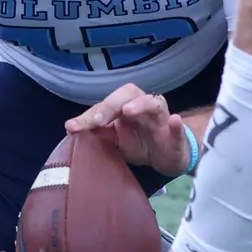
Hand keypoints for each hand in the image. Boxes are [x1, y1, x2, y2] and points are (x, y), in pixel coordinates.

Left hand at [65, 83, 191, 176]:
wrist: (166, 157)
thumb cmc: (138, 143)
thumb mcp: (115, 142)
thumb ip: (99, 136)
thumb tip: (72, 134)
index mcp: (125, 106)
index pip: (105, 105)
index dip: (88, 116)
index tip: (72, 127)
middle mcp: (143, 106)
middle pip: (129, 94)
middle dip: (111, 106)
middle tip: (97, 120)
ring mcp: (161, 119)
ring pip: (154, 103)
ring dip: (141, 105)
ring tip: (128, 111)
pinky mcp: (177, 136)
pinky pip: (179, 128)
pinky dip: (176, 125)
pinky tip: (174, 121)